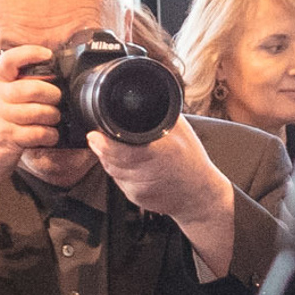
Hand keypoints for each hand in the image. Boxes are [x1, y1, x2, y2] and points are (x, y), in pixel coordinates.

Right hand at [0, 46, 66, 249]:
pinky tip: (47, 136)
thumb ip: (15, 88)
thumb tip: (48, 77)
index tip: (47, 54)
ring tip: (50, 121)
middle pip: (34, 88)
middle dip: (53, 95)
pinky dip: (50, 135)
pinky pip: (40, 132)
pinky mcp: (6, 137)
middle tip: (55, 102)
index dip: (29, 53)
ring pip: (40, 111)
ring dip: (53, 117)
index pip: (8, 61)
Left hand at [90, 117, 237, 276]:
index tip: (94, 134)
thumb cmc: (192, 162)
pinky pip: (118, 180)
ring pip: (111, 169)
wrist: (200, 195)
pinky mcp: (135, 198)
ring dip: (110, 157)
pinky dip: (120, 170)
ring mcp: (140, 189)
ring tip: (125, 149)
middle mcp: (148, 174)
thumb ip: (158, 114)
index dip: (104, 144)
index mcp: (160, 155)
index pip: (122, 151)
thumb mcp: (181, 131)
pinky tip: (134, 165)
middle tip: (102, 136)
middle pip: (111, 159)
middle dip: (104, 146)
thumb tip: (140, 97)